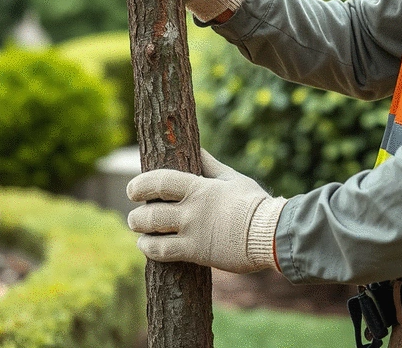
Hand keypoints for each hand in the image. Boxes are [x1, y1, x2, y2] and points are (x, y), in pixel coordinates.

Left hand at [127, 150, 285, 273]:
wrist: (269, 232)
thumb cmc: (252, 202)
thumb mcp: (231, 177)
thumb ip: (210, 165)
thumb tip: (198, 148)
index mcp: (199, 187)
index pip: (160, 181)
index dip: (141, 184)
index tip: (133, 189)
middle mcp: (191, 209)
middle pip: (150, 211)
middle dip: (137, 214)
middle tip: (134, 215)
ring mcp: (192, 232)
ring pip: (152, 231)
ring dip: (140, 231)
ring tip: (138, 231)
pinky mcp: (196, 253)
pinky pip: (163, 253)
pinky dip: (150, 249)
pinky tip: (147, 246)